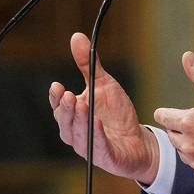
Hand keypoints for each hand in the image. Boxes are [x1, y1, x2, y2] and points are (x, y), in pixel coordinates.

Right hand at [49, 32, 159, 184]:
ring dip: (79, 120)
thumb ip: (88, 64)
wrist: (137, 141)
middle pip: (65, 122)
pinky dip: (96, 136)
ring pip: (78, 135)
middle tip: (68, 94)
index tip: (57, 86)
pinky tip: (97, 124)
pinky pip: (98, 147)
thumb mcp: (103, 84)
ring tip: (82, 104)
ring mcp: (89, 147)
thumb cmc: (116, 114)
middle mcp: (76, 132)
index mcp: (73, 116)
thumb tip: (76, 37)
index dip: (56, 98)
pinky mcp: (105, 157)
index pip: (59, 107)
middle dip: (66, 108)